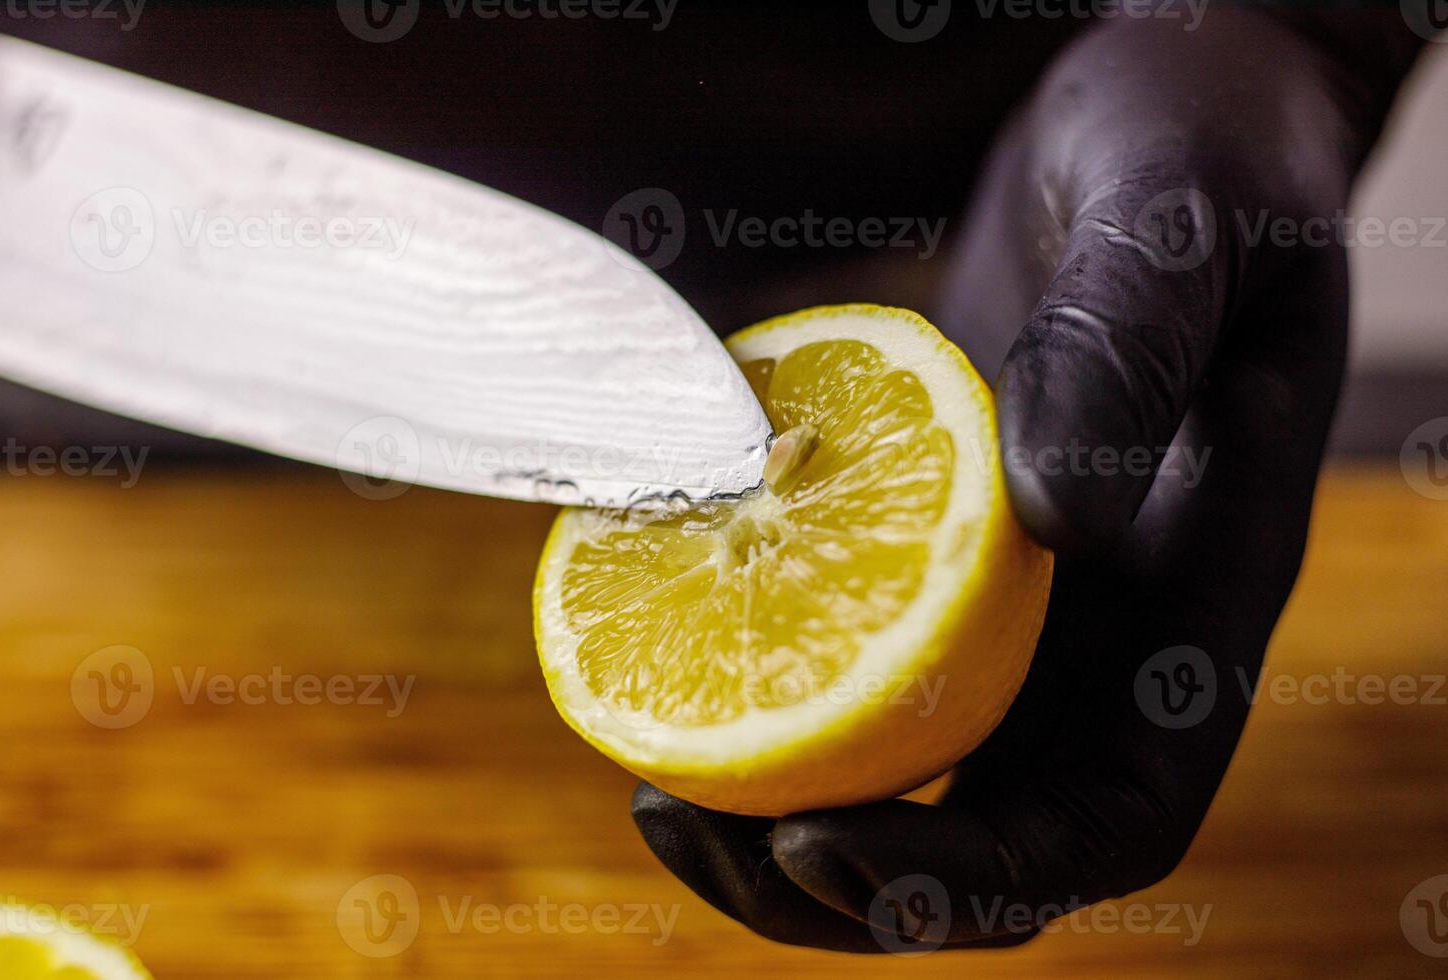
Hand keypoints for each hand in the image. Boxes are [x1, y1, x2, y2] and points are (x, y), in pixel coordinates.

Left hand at [630, 8, 1423, 950]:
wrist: (1167, 113)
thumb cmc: (1198, 143)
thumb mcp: (1175, 214)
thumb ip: (1126, 346)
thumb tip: (1044, 514)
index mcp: (1201, 590)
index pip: (1113, 812)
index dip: (980, 872)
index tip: (818, 837)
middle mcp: (1112, 628)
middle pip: (995, 840)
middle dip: (844, 883)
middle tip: (677, 827)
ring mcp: (1023, 595)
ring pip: (913, 776)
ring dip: (783, 825)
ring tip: (649, 792)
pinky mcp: (941, 540)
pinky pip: (854, 655)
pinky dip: (760, 683)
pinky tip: (659, 645)